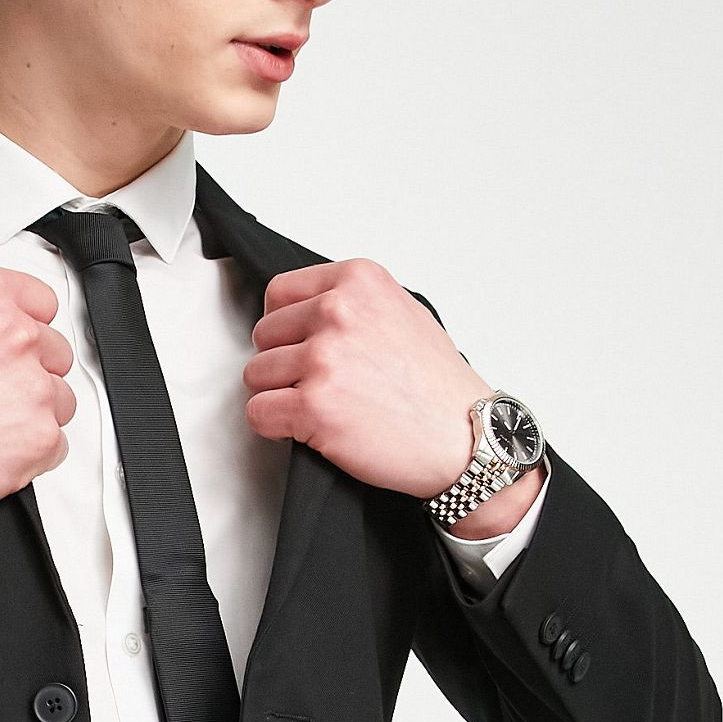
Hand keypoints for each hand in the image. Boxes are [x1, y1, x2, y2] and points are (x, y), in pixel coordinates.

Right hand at [0, 246, 76, 536]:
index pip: (41, 302)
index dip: (25, 325)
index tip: (13, 343)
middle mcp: (17, 335)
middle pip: (55, 352)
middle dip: (29, 372)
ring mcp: (34, 388)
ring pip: (60, 400)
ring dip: (33, 413)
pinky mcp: (40, 437)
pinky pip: (56, 445)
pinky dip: (30, 453)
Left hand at [242, 258, 486, 498]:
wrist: (466, 440)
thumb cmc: (440, 387)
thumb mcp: (403, 313)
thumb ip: (353, 303)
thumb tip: (309, 311)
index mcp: (358, 282)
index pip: (279, 292)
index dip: (285, 326)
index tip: (301, 345)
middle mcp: (338, 312)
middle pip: (264, 334)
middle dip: (282, 362)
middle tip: (319, 383)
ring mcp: (323, 359)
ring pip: (256, 375)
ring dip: (279, 395)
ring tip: (321, 406)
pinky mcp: (313, 406)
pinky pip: (258, 412)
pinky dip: (274, 426)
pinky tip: (307, 428)